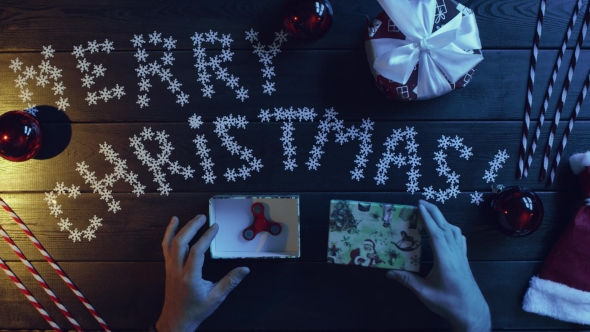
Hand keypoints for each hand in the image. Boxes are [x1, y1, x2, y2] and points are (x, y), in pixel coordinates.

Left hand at [156, 214, 249, 331]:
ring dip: (180, 228)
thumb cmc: (196, 310)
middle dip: (192, 227)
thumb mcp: (216, 298)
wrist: (176, 320)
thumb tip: (244, 270)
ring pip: (171, 243)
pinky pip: (166, 247)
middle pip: (181, 242)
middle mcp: (177, 270)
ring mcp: (170, 268)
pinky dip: (169, 233)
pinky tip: (173, 224)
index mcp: (190, 277)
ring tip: (191, 218)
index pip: (197, 251)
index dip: (206, 237)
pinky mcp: (168, 267)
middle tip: (202, 217)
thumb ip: (230, 282)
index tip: (215, 227)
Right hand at [386, 200, 490, 331]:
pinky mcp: (465, 260)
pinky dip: (453, 230)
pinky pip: (460, 239)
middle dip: (434, 212)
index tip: (420, 205)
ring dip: (443, 219)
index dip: (428, 218)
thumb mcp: (424, 293)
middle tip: (422, 202)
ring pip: (454, 231)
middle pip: (446, 227)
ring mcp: (462, 256)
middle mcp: (455, 254)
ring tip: (432, 213)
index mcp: (445, 260)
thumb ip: (407, 281)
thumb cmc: (448, 303)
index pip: (436, 233)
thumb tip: (389, 273)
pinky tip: (449, 230)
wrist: (471, 312)